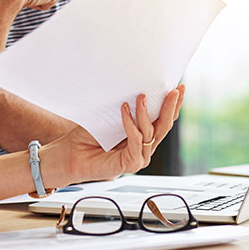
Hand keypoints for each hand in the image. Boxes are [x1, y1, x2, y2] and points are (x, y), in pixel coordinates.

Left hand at [42, 85, 184, 186]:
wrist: (70, 154)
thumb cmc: (86, 135)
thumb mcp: (109, 115)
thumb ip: (125, 106)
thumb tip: (137, 85)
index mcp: (142, 135)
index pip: (162, 119)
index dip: (172, 104)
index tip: (178, 86)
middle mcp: (144, 147)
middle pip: (164, 126)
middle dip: (171, 107)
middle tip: (174, 90)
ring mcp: (140, 156)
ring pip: (152, 132)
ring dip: (146, 112)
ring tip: (141, 96)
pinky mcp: (132, 163)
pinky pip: (136, 139)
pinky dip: (131, 123)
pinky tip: (123, 110)